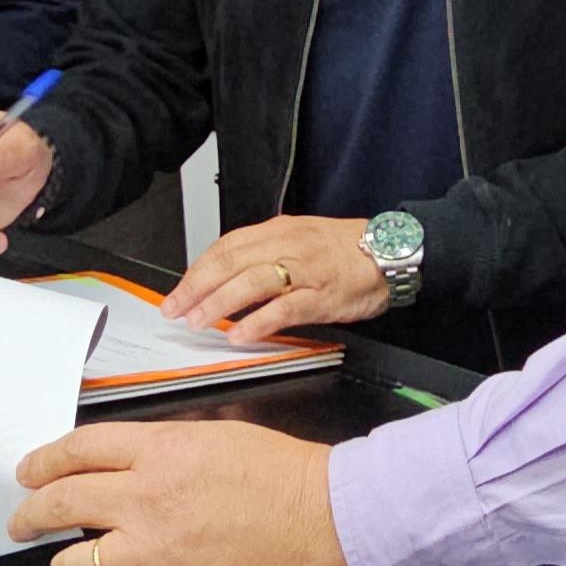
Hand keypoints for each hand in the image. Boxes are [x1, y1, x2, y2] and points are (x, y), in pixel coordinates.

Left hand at [10, 420, 356, 565]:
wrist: (332, 519)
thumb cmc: (289, 476)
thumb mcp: (221, 434)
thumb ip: (167, 446)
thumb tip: (129, 461)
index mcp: (162, 450)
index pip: (78, 450)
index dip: (44, 461)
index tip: (31, 471)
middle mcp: (150, 499)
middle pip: (61, 504)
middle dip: (30, 514)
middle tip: (22, 520)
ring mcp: (160, 552)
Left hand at [162, 215, 386, 343]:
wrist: (390, 251)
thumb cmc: (346, 249)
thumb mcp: (300, 239)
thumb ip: (267, 254)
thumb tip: (231, 276)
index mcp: (277, 231)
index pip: (226, 246)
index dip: (198, 269)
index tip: (180, 290)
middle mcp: (286, 245)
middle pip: (230, 262)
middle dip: (196, 287)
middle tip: (174, 308)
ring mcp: (303, 270)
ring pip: (251, 283)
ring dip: (218, 304)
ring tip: (197, 321)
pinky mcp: (321, 295)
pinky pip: (283, 309)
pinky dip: (257, 322)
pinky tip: (239, 334)